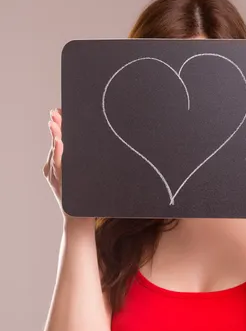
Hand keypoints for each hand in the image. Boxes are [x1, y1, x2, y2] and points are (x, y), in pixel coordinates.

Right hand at [43, 108, 92, 226]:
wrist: (81, 220)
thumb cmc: (88, 198)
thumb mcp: (88, 176)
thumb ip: (87, 161)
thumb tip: (105, 141)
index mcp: (63, 164)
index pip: (60, 140)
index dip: (60, 125)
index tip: (59, 110)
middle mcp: (57, 168)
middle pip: (56, 143)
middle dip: (56, 127)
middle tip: (55, 113)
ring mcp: (57, 176)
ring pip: (55, 153)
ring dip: (55, 137)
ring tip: (55, 123)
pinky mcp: (60, 183)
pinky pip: (59, 167)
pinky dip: (58, 155)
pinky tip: (59, 144)